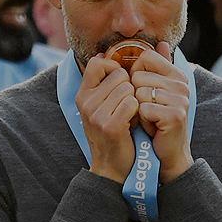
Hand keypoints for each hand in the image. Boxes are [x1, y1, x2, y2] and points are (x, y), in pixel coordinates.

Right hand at [77, 54, 138, 182]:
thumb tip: (103, 54)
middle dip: (129, 87)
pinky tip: (134, 122)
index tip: (121, 82)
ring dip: (135, 100)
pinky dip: (138, 111)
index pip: (98, 63)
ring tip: (130, 115)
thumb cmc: (112, 132)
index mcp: (82, 95)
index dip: (114, 67)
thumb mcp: (100, 105)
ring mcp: (96, 114)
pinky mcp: (110, 126)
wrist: (112, 166)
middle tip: (127, 106)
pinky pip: (132, 103)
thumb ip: (102, 82)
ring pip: (127, 88)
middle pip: (118, 74)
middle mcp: (85, 103)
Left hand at [131, 42, 193, 181]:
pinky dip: (142, 120)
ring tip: (150, 118)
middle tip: (148, 109)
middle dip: (136, 96)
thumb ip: (159, 66)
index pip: (145, 57)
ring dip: (138, 109)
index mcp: (177, 74)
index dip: (136, 73)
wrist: (169, 152)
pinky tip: (152, 127)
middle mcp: (182, 84)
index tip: (142, 90)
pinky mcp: (175, 115)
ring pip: (139, 93)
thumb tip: (162, 43)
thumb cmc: (159, 120)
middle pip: (138, 76)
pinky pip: (143, 109)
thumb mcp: (158, 91)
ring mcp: (180, 99)